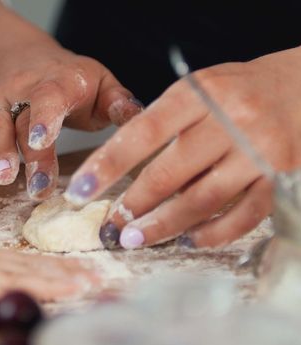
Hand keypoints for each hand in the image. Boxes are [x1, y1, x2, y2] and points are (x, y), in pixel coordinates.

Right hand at [0, 41, 141, 199]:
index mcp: (56, 82)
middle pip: (21, 120)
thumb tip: (140, 120)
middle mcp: (21, 91)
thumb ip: (118, 102)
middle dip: (28, 154)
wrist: (18, 54)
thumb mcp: (98, 81)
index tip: (44, 139)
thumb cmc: (67, 77)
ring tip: (1, 177)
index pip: (48, 98)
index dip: (44, 118)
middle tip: (36, 187)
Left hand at [65, 48, 300, 248]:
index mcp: (198, 94)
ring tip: (134, 238)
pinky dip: (212, 233)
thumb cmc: (237, 92)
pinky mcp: (280, 177)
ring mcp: (258, 151)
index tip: (79, 191)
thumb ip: (163, 122)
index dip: (106, 165)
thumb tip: (119, 169)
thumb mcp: (196, 90)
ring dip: (164, 225)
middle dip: (133, 205)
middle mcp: (229, 120)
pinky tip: (187, 240)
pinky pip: (243, 216)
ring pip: (202, 199)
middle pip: (170, 172)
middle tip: (110, 226)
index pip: (141, 133)